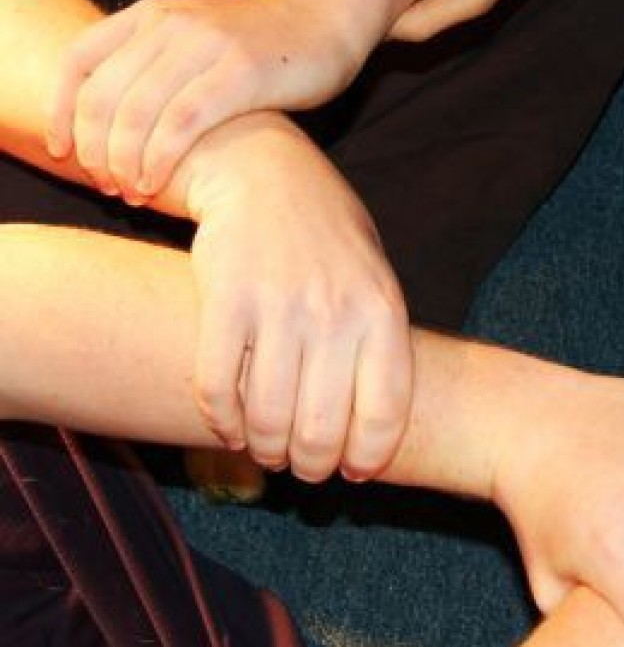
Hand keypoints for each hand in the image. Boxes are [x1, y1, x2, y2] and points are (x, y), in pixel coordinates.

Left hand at [48, 0, 376, 201]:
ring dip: (124, 163)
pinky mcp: (240, 73)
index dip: (61, 112)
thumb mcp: (196, 35)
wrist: (326, 16)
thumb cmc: (262, 42)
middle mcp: (170, 24)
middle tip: (105, 185)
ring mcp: (206, 46)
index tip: (65, 152)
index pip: (79, 62)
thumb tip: (110, 118)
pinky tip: (156, 184)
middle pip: (103, 97)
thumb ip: (154, 60)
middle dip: (95, 150)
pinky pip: (181, 124)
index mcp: (151, 14)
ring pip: (136, 114)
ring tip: (130, 192)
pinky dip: (158, 160)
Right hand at [185, 115, 412, 482]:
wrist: (268, 175)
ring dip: (264, 449)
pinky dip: (219, 421)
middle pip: (321, 429)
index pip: (383, 412)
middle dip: (311, 466)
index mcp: (382, 311)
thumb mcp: (375, 283)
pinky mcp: (225, 300)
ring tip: (268, 450)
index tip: (354, 471)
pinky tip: (227, 428)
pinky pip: (216, 386)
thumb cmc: (330, 240)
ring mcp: (279, 306)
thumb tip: (368, 436)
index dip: (368, 456)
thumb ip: (376, 348)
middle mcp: (335, 312)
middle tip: (304, 469)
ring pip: (266, 417)